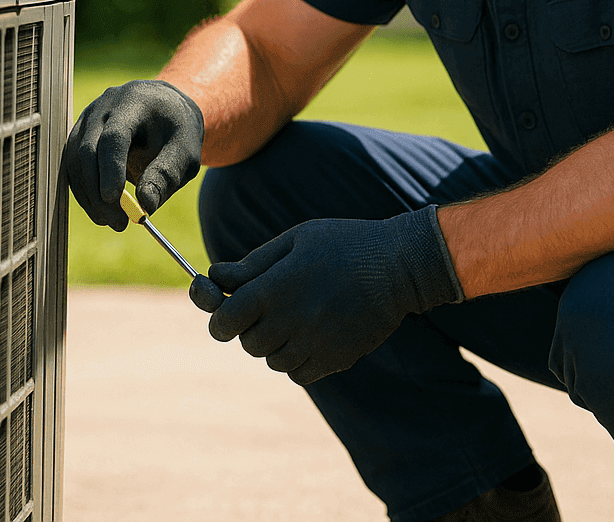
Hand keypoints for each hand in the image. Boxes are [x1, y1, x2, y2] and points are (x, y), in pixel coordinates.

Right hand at [60, 79, 204, 230]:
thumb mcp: (185, 152)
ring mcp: (87, 118)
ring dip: (89, 196)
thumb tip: (146, 206)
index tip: (114, 199)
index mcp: (135, 102)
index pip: (114, 135)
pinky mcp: (79, 134)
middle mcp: (105, 106)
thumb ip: (167, 175)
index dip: (110, 168)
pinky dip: (84, 190)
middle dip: (99, 191)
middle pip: (89, 150)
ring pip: (75, 161)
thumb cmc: (178, 131)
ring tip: (111, 221)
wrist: (166, 110)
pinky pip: (73, 166)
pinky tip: (100, 210)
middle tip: (118, 222)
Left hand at [202, 207, 463, 384]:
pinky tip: (314, 335)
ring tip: (299, 318)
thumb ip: (253, 263)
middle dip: (252, 328)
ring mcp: (315, 343)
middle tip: (273, 309)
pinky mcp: (336, 359)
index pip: (224, 322)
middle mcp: (292, 319)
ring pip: (273, 361)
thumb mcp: (296, 240)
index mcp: (277, 287)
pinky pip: (299, 374)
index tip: (227, 315)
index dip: (220, 321)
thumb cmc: (344, 244)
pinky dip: (298, 360)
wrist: (400, 266)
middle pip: (249, 344)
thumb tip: (214, 278)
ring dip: (276, 345)